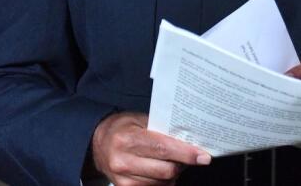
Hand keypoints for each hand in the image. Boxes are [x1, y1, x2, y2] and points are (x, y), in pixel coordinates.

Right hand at [89, 112, 211, 185]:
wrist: (97, 143)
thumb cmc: (123, 128)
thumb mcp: (140, 120)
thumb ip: (162, 130)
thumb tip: (190, 141)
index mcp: (127, 138)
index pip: (163, 148)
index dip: (186, 153)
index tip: (203, 156)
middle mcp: (123, 160)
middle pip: (166, 170)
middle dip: (182, 164)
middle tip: (188, 156)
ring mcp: (123, 178)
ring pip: (163, 182)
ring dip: (173, 173)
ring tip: (169, 161)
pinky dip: (162, 181)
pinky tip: (159, 171)